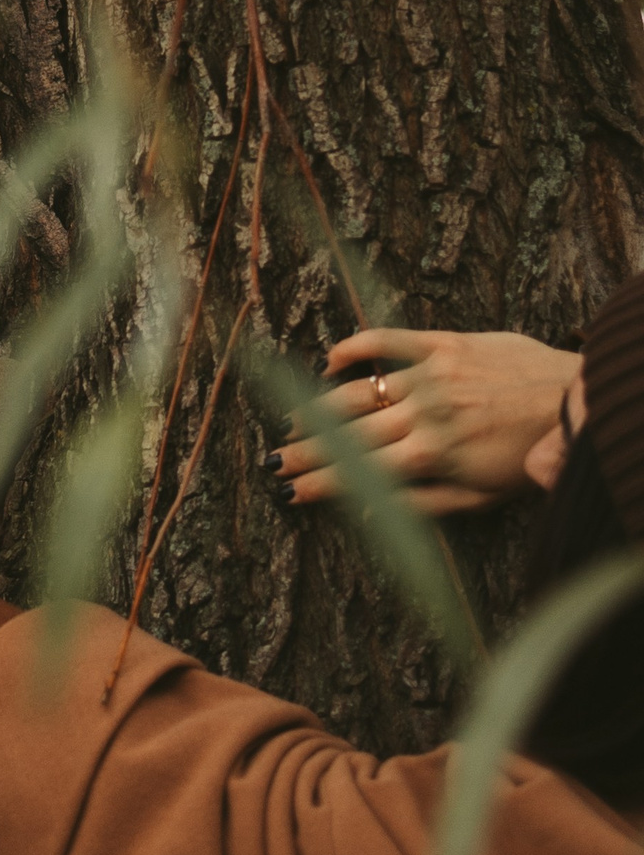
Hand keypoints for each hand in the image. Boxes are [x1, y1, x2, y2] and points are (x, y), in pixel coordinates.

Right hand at [270, 327, 580, 513]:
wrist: (579, 399)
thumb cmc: (532, 455)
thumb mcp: (485, 495)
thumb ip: (424, 503)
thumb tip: (371, 513)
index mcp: (432, 455)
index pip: (360, 473)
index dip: (319, 483)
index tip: (288, 491)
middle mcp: (424, 414)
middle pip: (348, 436)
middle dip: (305, 451)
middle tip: (274, 460)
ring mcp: (432, 376)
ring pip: (358, 392)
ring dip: (319, 409)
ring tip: (294, 422)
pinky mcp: (446, 345)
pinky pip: (389, 340)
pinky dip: (355, 347)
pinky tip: (331, 360)